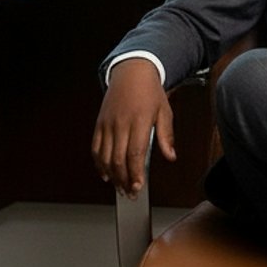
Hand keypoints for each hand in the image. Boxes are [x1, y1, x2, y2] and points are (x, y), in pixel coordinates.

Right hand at [92, 58, 175, 196]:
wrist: (131, 71)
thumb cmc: (150, 91)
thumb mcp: (165, 111)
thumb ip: (166, 136)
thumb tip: (171, 156)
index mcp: (139, 121)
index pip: (135, 153)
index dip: (135, 173)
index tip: (139, 187)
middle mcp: (121, 123)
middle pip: (118, 159)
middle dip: (124, 181)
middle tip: (130, 194)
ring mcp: (108, 124)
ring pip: (105, 157)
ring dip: (111, 176)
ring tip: (120, 188)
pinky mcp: (99, 124)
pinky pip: (95, 148)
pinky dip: (99, 163)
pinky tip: (105, 174)